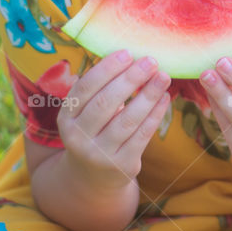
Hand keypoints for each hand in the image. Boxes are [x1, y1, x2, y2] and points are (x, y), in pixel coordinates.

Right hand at [57, 49, 171, 189]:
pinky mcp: (122, 165)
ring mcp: (100, 154)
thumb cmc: (94, 130)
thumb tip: (131, 57)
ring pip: (127, 120)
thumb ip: (100, 89)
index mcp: (66, 117)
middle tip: (150, 61)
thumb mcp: (85, 113)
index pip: (85, 89)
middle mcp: (78, 137)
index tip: (127, 53)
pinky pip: (142, 135)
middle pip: (105, 103)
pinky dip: (155, 114)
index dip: (106, 69)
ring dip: (148, 95)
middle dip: (130, 79)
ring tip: (163, 77)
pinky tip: (164, 98)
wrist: (93, 177)